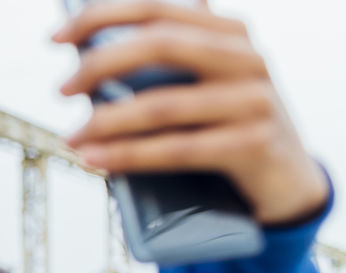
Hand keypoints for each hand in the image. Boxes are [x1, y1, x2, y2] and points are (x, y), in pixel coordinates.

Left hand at [55, 1, 328, 224]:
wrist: (287, 182)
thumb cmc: (226, 130)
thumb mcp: (204, 88)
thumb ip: (168, 65)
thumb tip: (90, 56)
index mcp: (229, 33)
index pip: (158, 9)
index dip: (102, 15)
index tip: (57, 38)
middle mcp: (246, 59)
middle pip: (160, 44)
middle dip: (99, 64)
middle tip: (62, 89)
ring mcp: (254, 101)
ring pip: (163, 105)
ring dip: (105, 122)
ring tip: (71, 137)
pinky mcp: (254, 145)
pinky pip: (179, 149)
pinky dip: (129, 156)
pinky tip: (96, 161)